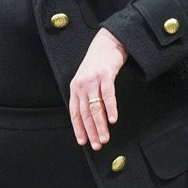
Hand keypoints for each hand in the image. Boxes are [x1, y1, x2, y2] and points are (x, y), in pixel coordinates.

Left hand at [68, 28, 126, 149]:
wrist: (107, 42)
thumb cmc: (98, 63)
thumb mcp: (87, 79)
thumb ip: (86, 95)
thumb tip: (89, 116)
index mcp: (75, 87)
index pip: (74, 112)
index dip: (79, 128)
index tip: (84, 142)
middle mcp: (81, 84)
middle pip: (85, 113)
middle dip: (91, 131)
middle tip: (97, 145)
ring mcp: (93, 79)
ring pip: (96, 107)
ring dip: (100, 125)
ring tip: (105, 137)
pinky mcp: (105, 74)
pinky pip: (108, 95)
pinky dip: (111, 108)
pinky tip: (113, 119)